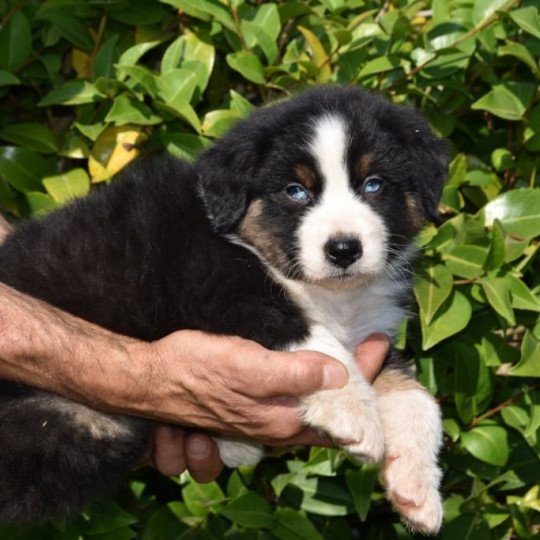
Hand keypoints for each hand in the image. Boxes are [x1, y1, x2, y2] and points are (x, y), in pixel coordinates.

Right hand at [148, 333, 389, 478]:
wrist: (152, 379)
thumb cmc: (197, 371)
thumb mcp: (247, 368)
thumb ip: (294, 374)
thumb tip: (338, 373)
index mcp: (284, 419)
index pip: (342, 404)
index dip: (366, 372)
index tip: (380, 340)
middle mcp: (279, 425)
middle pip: (333, 407)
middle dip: (358, 376)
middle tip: (373, 343)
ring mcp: (265, 418)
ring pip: (315, 404)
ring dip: (335, 379)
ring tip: (352, 352)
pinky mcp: (252, 407)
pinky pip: (294, 398)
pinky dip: (310, 381)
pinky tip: (311, 364)